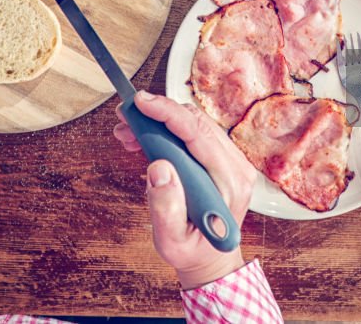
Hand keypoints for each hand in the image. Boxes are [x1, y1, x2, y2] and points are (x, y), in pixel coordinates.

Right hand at [113, 92, 255, 288]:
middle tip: (125, 119)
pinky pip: (193, 133)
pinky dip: (166, 130)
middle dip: (157, 114)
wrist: (209, 258)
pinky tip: (144, 139)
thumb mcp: (172, 241)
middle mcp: (235, 166)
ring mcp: (230, 160)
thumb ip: (165, 208)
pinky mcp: (219, 158)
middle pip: (196, 122)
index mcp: (229, 183)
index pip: (198, 134)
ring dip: (159, 121)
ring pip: (193, 123)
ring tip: (128, 133)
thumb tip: (158, 168)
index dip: (168, 113)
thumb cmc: (192, 251)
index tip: (140, 102)